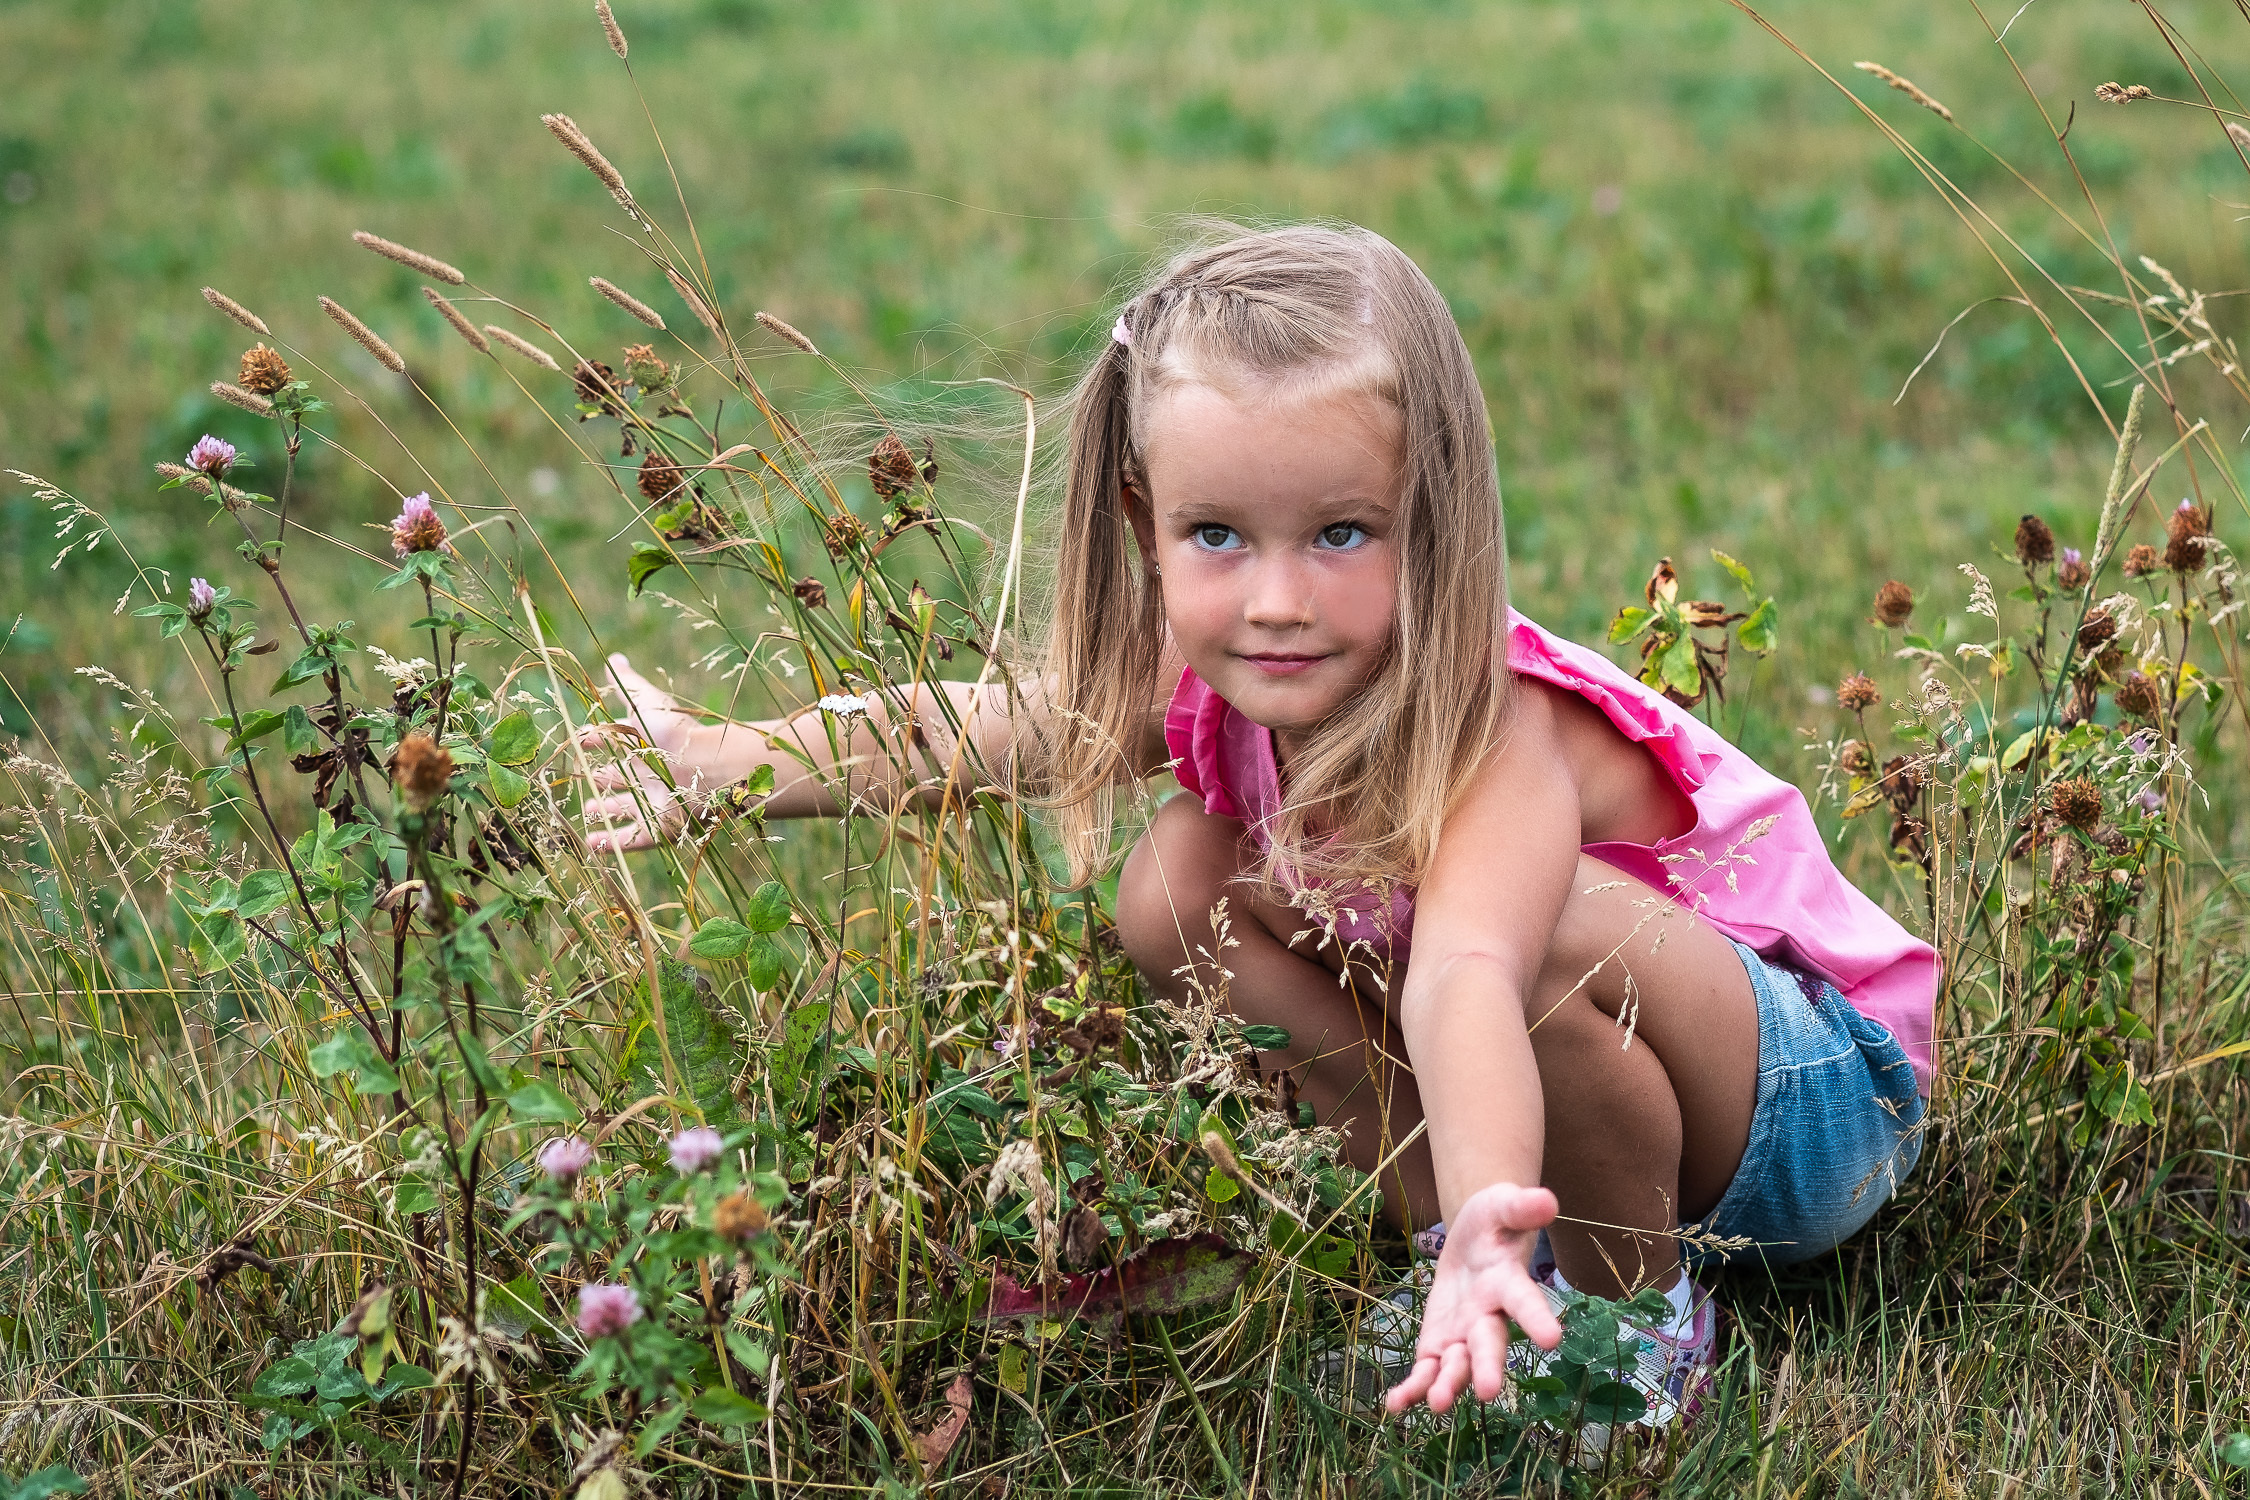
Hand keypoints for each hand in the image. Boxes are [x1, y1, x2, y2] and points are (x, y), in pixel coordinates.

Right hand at [579, 654, 710, 851]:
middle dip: (602, 781)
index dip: (596, 743)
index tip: (578, 741)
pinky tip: (591, 847)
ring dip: (606, 813)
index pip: (615, 745)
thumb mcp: (647, 705)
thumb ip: (628, 684)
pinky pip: (634, 839)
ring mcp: (656, 803)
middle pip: (621, 779)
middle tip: (582, 784)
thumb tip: (614, 658)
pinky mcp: (662, 829)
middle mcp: (651, 775)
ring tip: (587, 813)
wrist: (707, 768)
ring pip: (627, 809)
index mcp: (646, 747)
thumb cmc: (676, 734)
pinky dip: (613, 844)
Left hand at [1384, 1181, 1561, 1414]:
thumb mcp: (1503, 1205)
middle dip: (1486, 1366)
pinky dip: (1413, 1388)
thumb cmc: (1494, 1222)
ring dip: (1447, 1384)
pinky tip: (1395, 1406)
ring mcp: (1464, 1335)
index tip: (1552, 1339)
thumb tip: (1547, 1199)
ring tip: (1436, 1404)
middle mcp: (1489, 1317)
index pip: (1525, 1301)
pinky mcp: (1438, 1342)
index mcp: (1508, 1283)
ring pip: (1457, 1365)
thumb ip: (1521, 1207)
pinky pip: (1426, 1369)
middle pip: (1489, 1343)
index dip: (1537, 1318)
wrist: (1475, 1238)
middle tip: (1485, 1391)